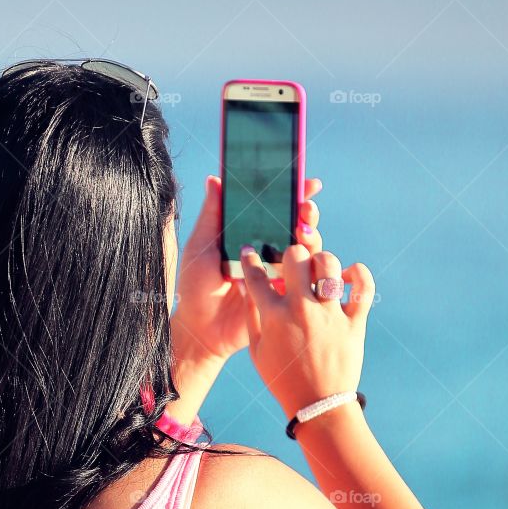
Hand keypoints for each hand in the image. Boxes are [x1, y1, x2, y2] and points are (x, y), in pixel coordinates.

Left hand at [171, 174, 323, 364]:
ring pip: (306, 251)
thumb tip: (215, 178)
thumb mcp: (201, 247)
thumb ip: (211, 215)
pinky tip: (307, 261)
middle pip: (297, 227)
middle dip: (307, 213)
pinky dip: (311, 268)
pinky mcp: (285, 295)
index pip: (275, 209)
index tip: (306, 182)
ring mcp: (278, 273)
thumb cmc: (195, 287)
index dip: (293, 194)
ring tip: (303, 231)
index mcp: (250, 235)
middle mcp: (268, 251)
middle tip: (306, 207)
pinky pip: (306, 280)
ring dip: (311, 238)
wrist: (200, 330)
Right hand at [239, 240, 374, 418]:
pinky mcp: (354, 322)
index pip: (257, 277)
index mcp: (274, 317)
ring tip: (321, 272)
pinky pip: (363, 287)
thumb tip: (247, 288)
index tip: (252, 253)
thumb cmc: (284, 379)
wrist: (319, 405)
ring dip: (322, 262)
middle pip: (296, 257)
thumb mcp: (257, 351)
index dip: (251, 260)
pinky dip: (359, 274)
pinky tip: (348, 276)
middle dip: (291, 255)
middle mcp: (302, 310)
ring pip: (329, 264)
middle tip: (294, 266)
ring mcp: (330, 315)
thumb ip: (251, 317)